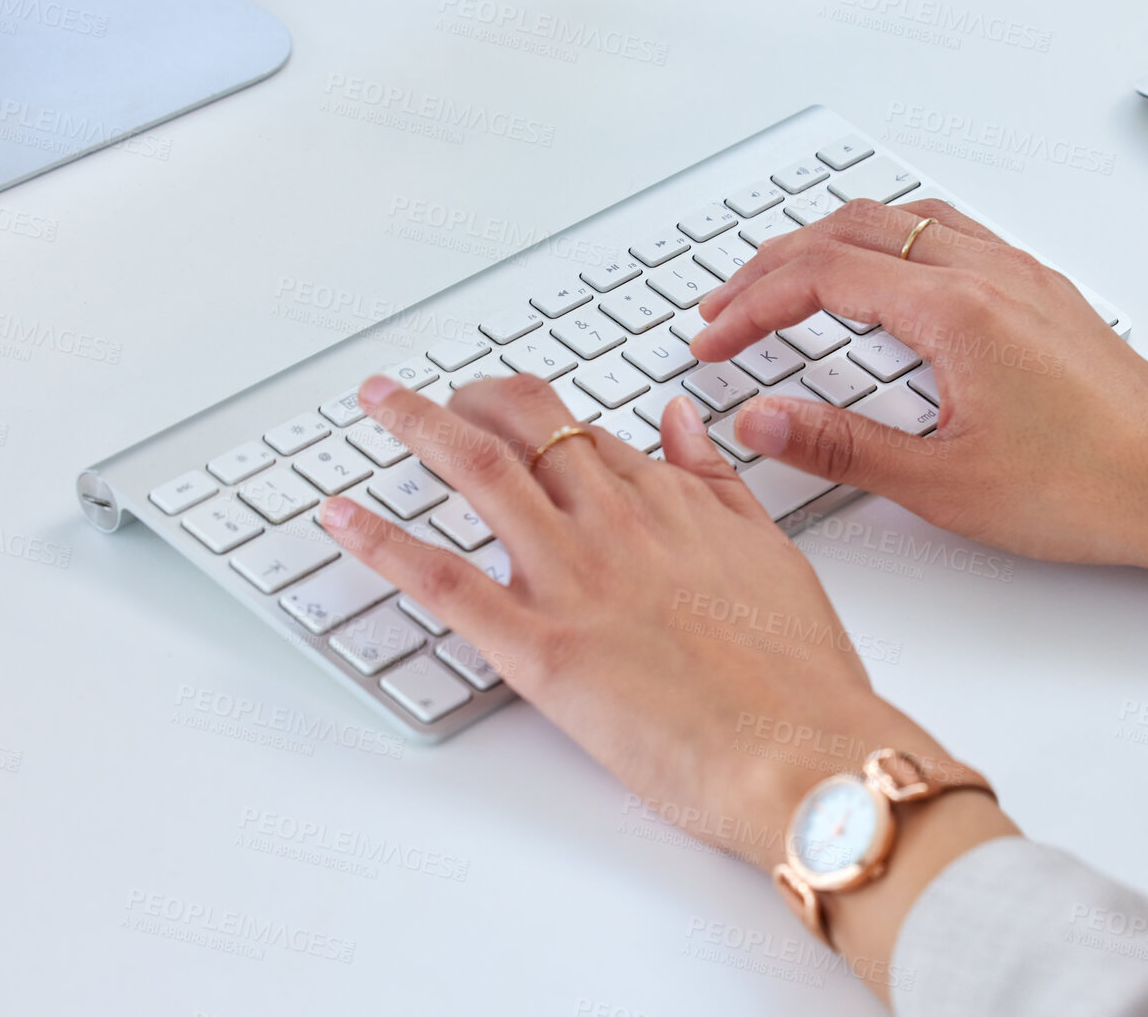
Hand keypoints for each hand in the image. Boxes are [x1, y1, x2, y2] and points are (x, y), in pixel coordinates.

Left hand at [318, 373, 945, 869]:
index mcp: (672, 502)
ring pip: (476, 472)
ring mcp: (573, 579)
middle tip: (428, 398)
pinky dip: (383, 541)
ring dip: (413, 426)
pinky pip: (442, 581)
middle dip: (466, 399)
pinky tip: (342, 517)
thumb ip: (719, 482)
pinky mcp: (539, 648)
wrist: (805, 749)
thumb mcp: (772, 552)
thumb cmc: (800, 674)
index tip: (509, 412)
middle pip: (523, 426)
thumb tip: (681, 420)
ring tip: (377, 404)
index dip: (536, 417)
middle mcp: (615, 522)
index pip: (585, 434)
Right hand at [691, 198, 1147, 564]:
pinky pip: (952, 234)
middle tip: (727, 306)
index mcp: (956, 311)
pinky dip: (892, 243)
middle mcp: (991, 274)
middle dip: (775, 264)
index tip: (714, 338)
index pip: (821, 276)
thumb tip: (760, 420)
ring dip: (834, 241)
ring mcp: (1022, 276)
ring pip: (904, 220)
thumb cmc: (1091, 489)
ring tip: (790, 280)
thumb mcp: (943, 484)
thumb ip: (839, 445)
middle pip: (853, 230)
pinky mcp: (1043, 294)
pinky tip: (887, 283)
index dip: (751, 305)